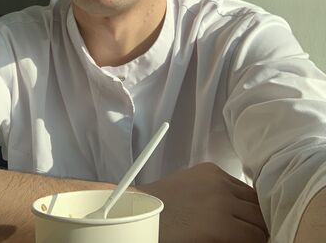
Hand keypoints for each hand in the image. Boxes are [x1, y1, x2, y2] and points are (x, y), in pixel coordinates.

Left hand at [139, 162, 267, 242]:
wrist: (143, 208)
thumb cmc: (169, 235)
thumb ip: (231, 241)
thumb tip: (251, 239)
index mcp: (220, 225)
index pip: (258, 235)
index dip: (261, 242)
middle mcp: (222, 197)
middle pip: (259, 214)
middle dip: (260, 227)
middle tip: (253, 234)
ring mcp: (216, 179)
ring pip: (252, 196)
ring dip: (253, 209)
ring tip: (246, 220)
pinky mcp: (209, 168)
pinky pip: (236, 182)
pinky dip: (239, 194)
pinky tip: (232, 204)